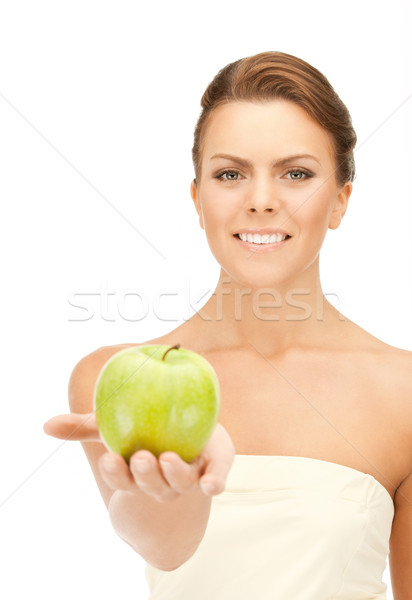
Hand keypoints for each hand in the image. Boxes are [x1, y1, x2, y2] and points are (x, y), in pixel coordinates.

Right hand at [43, 414, 234, 502]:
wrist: (189, 430)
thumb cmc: (144, 429)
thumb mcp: (114, 424)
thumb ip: (87, 426)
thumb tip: (47, 425)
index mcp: (138, 473)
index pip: (123, 479)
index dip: (116, 473)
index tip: (110, 458)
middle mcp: (162, 480)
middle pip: (152, 485)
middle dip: (145, 475)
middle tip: (141, 457)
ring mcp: (188, 476)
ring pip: (181, 484)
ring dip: (174, 475)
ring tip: (168, 458)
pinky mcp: (213, 468)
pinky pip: (215, 477)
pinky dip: (214, 482)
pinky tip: (211, 485)